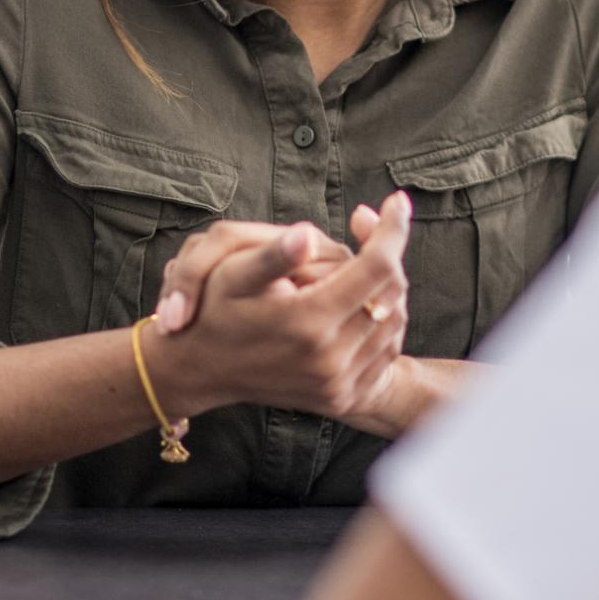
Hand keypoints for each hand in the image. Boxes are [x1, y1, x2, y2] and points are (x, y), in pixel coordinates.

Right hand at [158, 193, 413, 420]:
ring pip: (394, 320)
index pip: (376, 266)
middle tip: (370, 229)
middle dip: (388, 253)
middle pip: (391, 291)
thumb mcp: (230, 275)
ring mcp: (338, 383)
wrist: (201, 370)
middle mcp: (329, 359)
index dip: (391, 229)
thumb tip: (307, 236)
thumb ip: (272, 255)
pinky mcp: (342, 397)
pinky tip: (360, 300)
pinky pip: (386, 351)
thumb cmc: (213, 311)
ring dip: (387, 286)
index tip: (396, 201)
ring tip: (362, 264)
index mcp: (308, 322)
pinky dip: (383, 320)